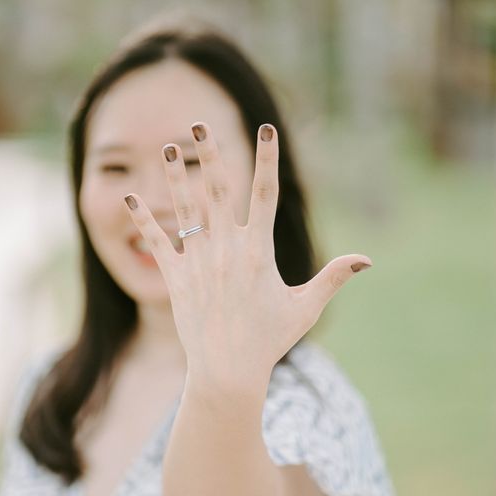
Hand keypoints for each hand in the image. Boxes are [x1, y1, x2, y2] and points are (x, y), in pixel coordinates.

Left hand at [123, 121, 371, 390]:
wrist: (227, 372)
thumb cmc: (269, 340)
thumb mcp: (305, 307)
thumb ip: (332, 278)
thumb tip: (366, 260)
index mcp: (258, 250)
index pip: (265, 194)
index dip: (266, 160)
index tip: (266, 129)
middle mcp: (226, 249)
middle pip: (217, 190)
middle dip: (208, 154)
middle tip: (199, 123)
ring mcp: (198, 262)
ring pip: (184, 209)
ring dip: (174, 176)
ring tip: (166, 147)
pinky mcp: (176, 278)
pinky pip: (157, 242)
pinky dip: (142, 220)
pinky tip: (129, 196)